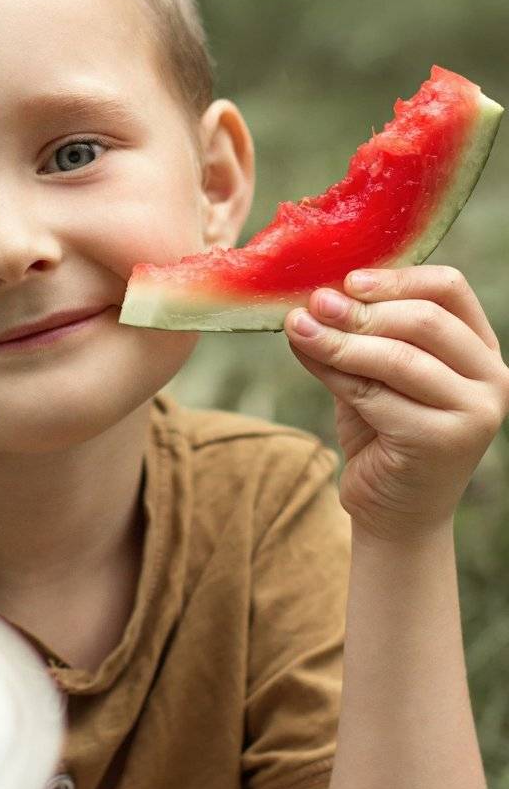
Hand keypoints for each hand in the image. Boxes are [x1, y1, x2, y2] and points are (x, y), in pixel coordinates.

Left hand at [284, 266, 508, 541]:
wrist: (395, 511)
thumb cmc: (385, 432)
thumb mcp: (375, 373)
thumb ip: (359, 335)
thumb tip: (313, 297)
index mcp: (480, 347)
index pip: (450, 289)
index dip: (397, 278)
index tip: (348, 279)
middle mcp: (490, 377)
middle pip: (425, 320)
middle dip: (362, 309)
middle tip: (315, 302)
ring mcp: (474, 412)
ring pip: (399, 358)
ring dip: (340, 340)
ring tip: (298, 326)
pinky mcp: (443, 442)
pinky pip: (378, 395)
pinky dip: (335, 373)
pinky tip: (308, 357)